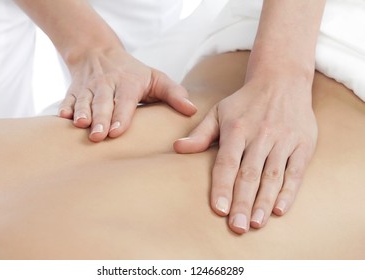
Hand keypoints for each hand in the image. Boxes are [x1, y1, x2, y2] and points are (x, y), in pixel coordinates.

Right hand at [58, 48, 196, 141]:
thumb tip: (192, 110)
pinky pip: (68, 99)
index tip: (116, 132)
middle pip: (102, 103)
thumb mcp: (156, 78)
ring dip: (82, 113)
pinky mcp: (74, 91)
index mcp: (128, 84)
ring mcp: (89, 88)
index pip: (125, 101)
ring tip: (81, 126)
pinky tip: (62, 118)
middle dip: (99, 119)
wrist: (98, 52)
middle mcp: (107, 85)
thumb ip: (174, 93)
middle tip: (98, 136)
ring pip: (84, 101)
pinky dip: (65, 108)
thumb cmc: (132, 72)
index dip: (120, 116)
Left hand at [174, 79, 317, 233]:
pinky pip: (296, 171)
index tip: (219, 209)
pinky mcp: (303, 144)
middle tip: (237, 227)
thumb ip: (200, 133)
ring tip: (256, 223)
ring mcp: (283, 140)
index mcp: (237, 129)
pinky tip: (279, 210)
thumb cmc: (246, 101)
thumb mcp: (220, 111)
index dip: (222, 186)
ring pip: (273, 176)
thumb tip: (177, 148)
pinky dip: (289, 192)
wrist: (282, 80)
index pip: (227, 162)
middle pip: (250, 174)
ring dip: (264, 201)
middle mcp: (260, 135)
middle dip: (243, 202)